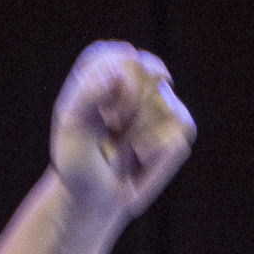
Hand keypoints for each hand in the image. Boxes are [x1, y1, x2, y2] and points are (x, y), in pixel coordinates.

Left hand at [44, 42, 194, 223]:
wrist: (94, 198)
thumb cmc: (78, 158)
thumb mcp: (72, 125)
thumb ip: (89, 94)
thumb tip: (118, 73)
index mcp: (105, 66)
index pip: (120, 55)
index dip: (113, 86)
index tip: (100, 111)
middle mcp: (137, 76)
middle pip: (148, 71)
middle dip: (129, 105)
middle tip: (112, 126)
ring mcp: (163, 99)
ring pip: (163, 105)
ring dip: (137, 134)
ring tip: (123, 146)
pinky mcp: (182, 126)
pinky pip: (176, 134)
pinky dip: (154, 152)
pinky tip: (140, 157)